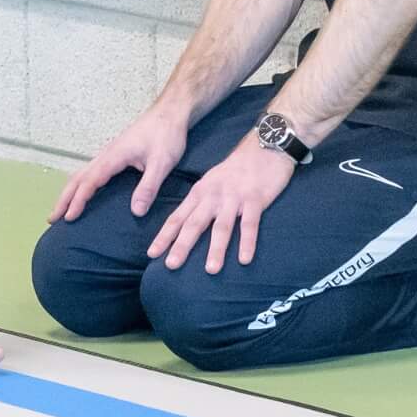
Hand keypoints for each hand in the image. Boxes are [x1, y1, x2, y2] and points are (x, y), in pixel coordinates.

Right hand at [50, 107, 189, 224]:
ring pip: (82, 173)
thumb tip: (135, 212)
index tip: (69, 218)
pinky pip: (90, 171)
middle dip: (64, 198)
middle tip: (52, 218)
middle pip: (78, 178)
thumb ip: (148, 187)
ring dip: (69, 191)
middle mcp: (106, 154)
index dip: (79, 200)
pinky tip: (83, 192)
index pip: (90, 181)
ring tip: (61, 209)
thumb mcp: (162, 163)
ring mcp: (109, 153)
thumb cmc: (167, 135)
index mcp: (114, 157)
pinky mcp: (115, 154)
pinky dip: (80, 184)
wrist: (170, 112)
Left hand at [146, 141, 296, 273]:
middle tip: (171, 265)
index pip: (178, 217)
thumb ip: (200, 203)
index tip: (152, 254)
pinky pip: (250, 224)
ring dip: (216, 249)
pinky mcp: (255, 199)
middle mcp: (213, 196)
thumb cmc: (237, 170)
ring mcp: (234, 198)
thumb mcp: (212, 182)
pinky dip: (247, 242)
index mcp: (200, 192)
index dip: (164, 236)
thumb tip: (185, 227)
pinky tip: (244, 259)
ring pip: (222, 226)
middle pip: (194, 223)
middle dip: (182, 245)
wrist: (264, 146)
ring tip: (210, 271)